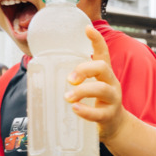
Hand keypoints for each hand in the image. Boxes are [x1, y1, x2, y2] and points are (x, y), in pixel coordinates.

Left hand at [65, 24, 127, 140]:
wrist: (115, 126)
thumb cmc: (97, 102)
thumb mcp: (91, 87)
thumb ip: (75, 79)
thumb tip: (40, 73)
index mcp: (104, 73)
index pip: (103, 52)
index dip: (96, 40)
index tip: (87, 28)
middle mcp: (111, 82)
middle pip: (102, 67)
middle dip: (84, 69)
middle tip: (69, 79)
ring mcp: (112, 99)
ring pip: (102, 89)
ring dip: (83, 91)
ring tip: (68, 98)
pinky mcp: (109, 115)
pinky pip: (99, 113)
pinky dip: (86, 111)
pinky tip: (75, 109)